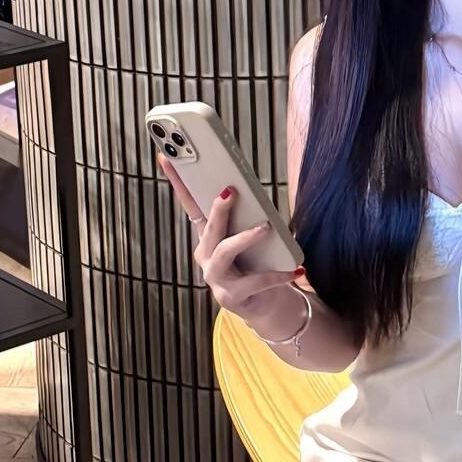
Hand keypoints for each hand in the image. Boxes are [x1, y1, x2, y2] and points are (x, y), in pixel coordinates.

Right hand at [157, 152, 302, 325]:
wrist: (263, 304)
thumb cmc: (256, 263)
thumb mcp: (251, 237)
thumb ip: (247, 217)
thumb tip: (252, 192)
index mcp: (208, 237)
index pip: (190, 205)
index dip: (177, 183)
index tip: (166, 158)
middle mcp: (206, 256)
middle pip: (209, 228)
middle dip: (218, 209)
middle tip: (230, 191)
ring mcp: (216, 278)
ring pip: (225, 251)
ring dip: (245, 237)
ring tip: (265, 227)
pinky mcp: (231, 296)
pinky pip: (256, 281)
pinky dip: (278, 275)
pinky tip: (295, 271)